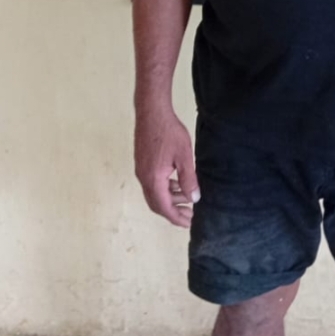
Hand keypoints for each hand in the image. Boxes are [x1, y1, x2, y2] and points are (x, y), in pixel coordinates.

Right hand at [134, 106, 198, 228]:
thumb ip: (188, 179)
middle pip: (156, 204)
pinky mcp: (142, 163)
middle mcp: (144, 178)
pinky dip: (165, 188)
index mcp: (153, 179)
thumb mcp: (184, 156)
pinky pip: (152, 183)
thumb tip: (193, 199)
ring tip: (186, 199)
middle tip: (189, 216)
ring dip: (169, 199)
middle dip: (173, 212)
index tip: (189, 224)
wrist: (151, 111)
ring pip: (154, 193)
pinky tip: (176, 183)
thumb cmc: (169, 132)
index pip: (164, 207)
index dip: (176, 218)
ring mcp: (141, 170)